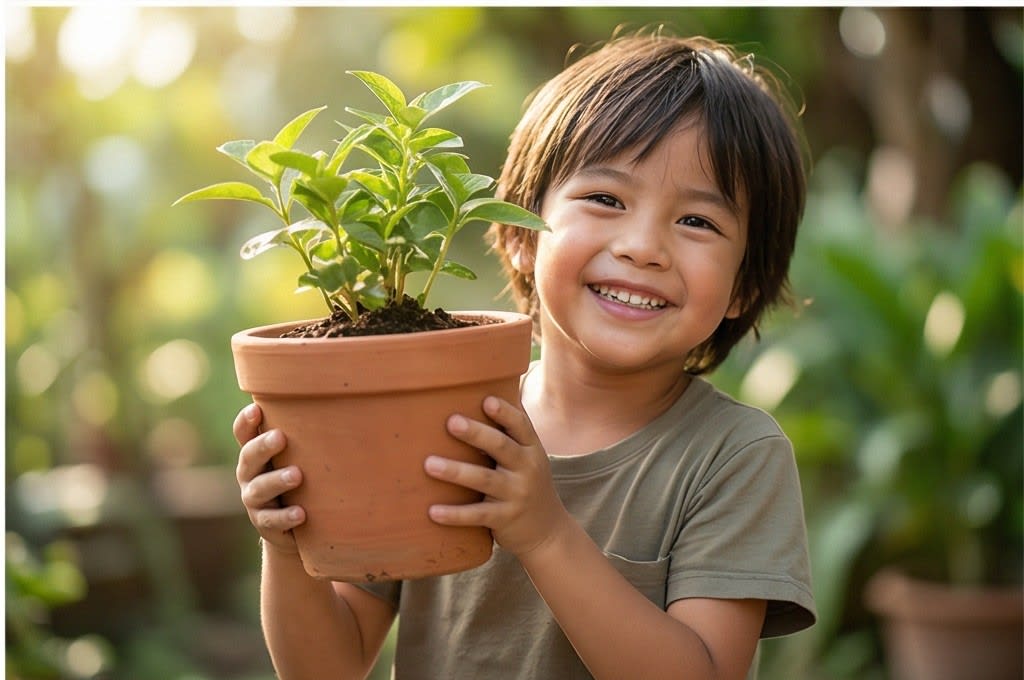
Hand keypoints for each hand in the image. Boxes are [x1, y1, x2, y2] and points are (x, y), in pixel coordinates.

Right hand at [233, 403, 304, 554]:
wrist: (295, 525)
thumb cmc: (300, 478)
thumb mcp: (299, 456)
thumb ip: (307, 436)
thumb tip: (342, 404)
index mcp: (256, 454)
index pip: (244, 434)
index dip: (245, 422)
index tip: (256, 410)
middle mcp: (250, 474)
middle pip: (249, 457)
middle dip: (263, 447)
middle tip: (280, 438)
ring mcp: (255, 500)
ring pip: (259, 489)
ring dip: (277, 481)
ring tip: (297, 475)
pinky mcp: (265, 524)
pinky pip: (271, 520)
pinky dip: (285, 516)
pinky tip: (301, 513)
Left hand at [424, 396, 571, 557]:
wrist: (548, 531)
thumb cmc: (526, 483)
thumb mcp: (527, 457)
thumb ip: (508, 433)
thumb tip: (481, 389)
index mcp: (531, 449)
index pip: (521, 426)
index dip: (505, 413)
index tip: (486, 400)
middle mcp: (527, 469)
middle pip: (501, 447)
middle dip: (476, 434)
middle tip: (451, 421)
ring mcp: (517, 494)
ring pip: (484, 480)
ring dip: (456, 471)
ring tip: (429, 464)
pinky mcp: (505, 519)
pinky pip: (477, 516)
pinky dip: (455, 514)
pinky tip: (433, 511)